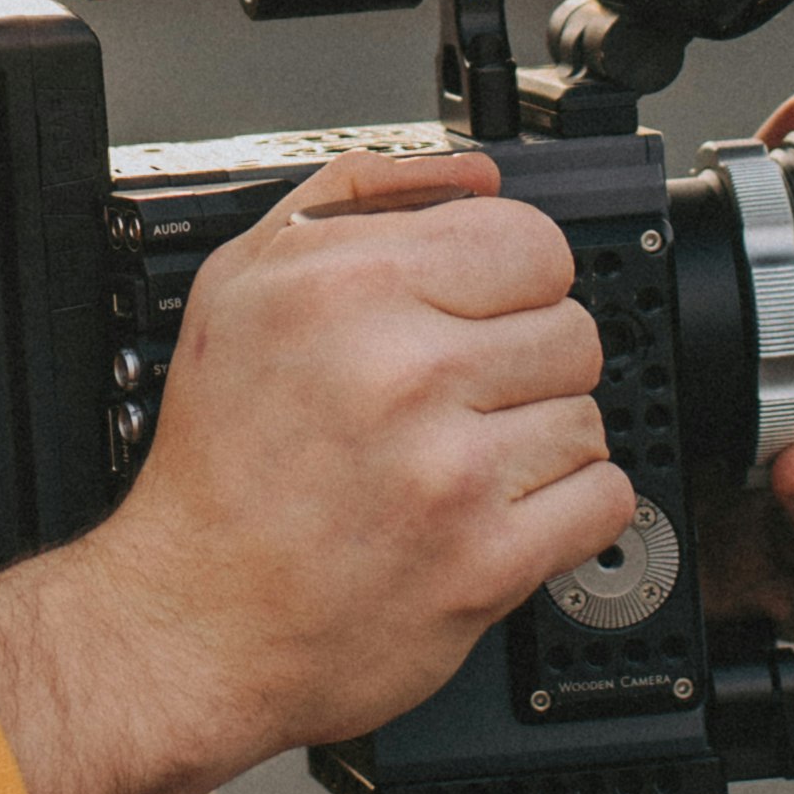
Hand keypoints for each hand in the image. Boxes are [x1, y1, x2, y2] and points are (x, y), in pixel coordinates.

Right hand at [0, 148, 615, 793]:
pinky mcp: (486, 561)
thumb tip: (473, 174)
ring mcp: (450, 471)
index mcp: (347, 287)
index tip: (484, 314)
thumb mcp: (242, 286)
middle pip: (571, 328)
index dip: (514, 279)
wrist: (191, 619)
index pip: (530, 240)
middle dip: (526, 362)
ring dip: (539, 439)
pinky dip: (566, 509)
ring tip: (465, 460)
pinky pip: (602, 497)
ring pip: (587, 414)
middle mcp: (401, 370)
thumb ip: (355, 199)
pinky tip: (498, 508)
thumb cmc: (219, 463)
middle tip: (464, 398)